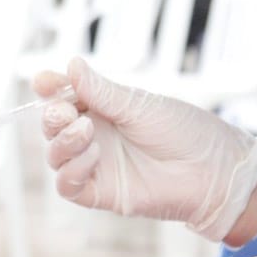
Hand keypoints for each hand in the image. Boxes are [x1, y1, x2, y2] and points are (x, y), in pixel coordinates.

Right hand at [35, 57, 256, 241]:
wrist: (212, 172)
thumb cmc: (185, 132)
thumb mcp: (140, 105)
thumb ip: (102, 91)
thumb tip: (71, 64)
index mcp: (104, 108)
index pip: (66, 95)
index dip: (51, 87)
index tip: (44, 81)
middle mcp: (95, 135)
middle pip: (54, 125)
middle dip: (52, 115)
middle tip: (66, 110)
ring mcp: (96, 164)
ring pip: (55, 154)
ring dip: (62, 141)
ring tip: (85, 130)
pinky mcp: (100, 192)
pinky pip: (67, 185)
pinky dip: (71, 169)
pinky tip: (92, 155)